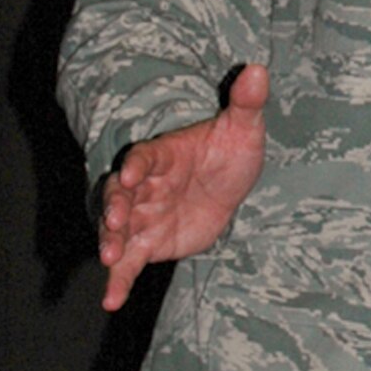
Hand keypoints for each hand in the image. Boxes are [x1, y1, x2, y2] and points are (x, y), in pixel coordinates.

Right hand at [98, 63, 268, 308]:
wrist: (230, 187)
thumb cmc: (231, 152)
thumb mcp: (244, 129)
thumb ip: (246, 103)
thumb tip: (260, 69)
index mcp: (163, 155)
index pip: (144, 158)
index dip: (137, 166)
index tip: (131, 175)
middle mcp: (145, 186)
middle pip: (120, 195)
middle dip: (114, 208)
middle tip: (113, 223)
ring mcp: (142, 215)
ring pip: (118, 229)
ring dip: (110, 242)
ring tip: (109, 259)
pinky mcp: (148, 243)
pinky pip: (129, 263)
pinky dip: (118, 281)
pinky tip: (111, 301)